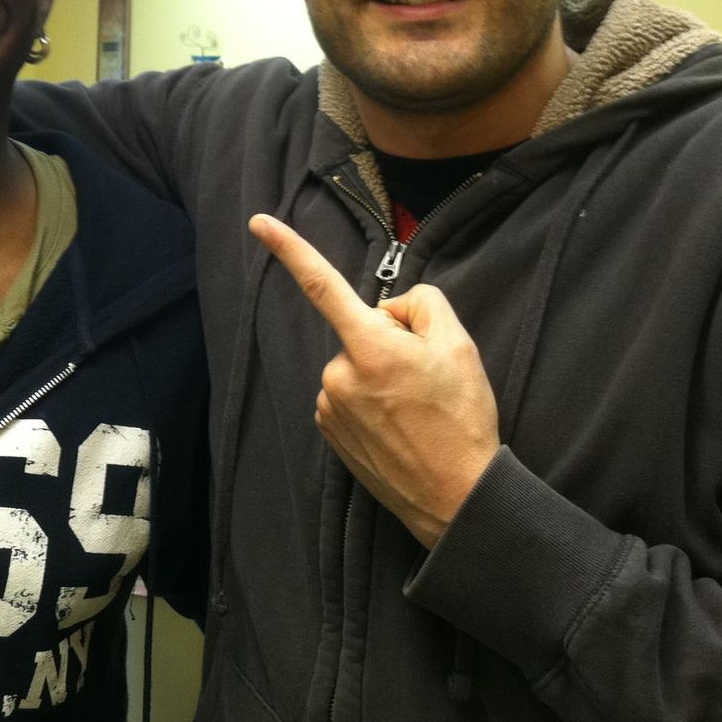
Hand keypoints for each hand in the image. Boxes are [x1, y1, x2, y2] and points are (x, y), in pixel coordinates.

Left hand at [249, 213, 499, 547]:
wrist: (457, 498)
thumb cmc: (462, 419)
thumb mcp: (459, 345)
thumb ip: (422, 304)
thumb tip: (390, 309)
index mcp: (369, 346)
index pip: (323, 286)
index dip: (290, 249)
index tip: (259, 223)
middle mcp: (338, 375)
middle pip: (360, 333)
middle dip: (389, 342)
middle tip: (427, 380)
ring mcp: (330, 407)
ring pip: (355, 367)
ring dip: (380, 377)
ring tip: (417, 410)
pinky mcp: (330, 434)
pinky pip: (348, 397)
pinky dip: (371, 402)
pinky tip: (400, 426)